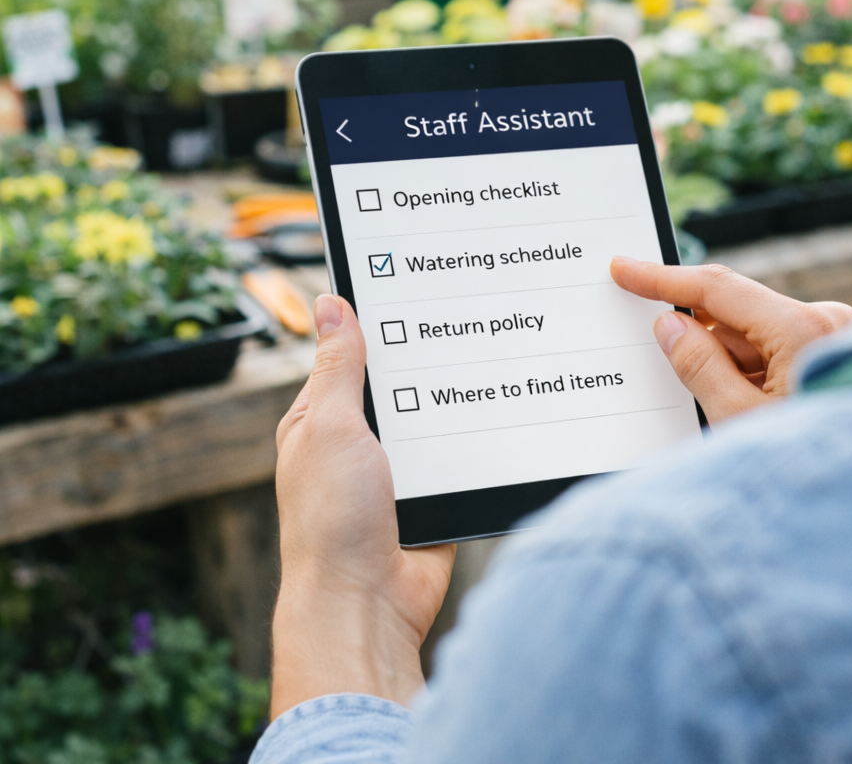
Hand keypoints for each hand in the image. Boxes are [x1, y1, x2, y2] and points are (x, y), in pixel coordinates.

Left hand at [270, 295, 455, 718]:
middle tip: (465, 317)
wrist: (368, 604)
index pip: (350, 355)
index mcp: (320, 419)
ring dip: (452, 404)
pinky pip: (458, 453)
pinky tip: (495, 415)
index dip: (377, 322)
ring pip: (433, 416)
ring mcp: (397, 469)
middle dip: (426, 362)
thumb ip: (338, 366)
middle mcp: (357, 441)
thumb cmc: (331, 522)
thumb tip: (330, 304)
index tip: (413, 284)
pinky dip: (471, 441)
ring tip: (486, 360)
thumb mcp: (330, 426)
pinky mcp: (431, 492)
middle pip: (399, 382)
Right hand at [610, 258, 851, 423]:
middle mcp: (826, 322)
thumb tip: (670, 327)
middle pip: (735, 317)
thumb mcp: (739, 418)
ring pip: (755, 339)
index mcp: (803, 328)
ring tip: (740, 422)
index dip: (662, 279)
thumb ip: (698, 366)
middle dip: (703, 346)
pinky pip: (776, 354)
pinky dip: (753, 377)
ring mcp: (835, 339)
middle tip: (694, 390)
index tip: (625, 269)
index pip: (717, 289)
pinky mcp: (837, 358)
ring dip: (731, 370)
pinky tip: (753, 416)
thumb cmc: (819, 469)